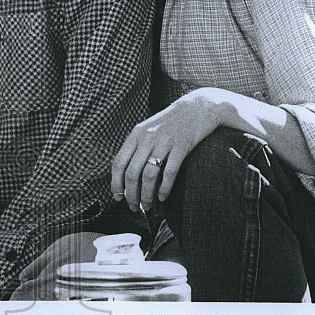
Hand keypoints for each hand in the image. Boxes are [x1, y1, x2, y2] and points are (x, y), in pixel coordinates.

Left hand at [111, 88, 226, 210]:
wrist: (198, 107)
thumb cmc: (172, 123)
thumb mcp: (149, 130)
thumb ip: (138, 147)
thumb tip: (127, 175)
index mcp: (136, 134)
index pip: (118, 162)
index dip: (116, 183)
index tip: (117, 197)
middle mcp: (147, 138)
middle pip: (132, 173)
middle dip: (131, 194)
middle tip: (134, 207)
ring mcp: (164, 142)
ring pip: (149, 176)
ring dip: (147, 195)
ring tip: (149, 206)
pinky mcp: (182, 146)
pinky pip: (169, 172)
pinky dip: (164, 188)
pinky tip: (163, 197)